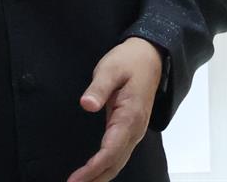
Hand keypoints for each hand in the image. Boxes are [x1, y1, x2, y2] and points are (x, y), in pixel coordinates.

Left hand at [68, 38, 162, 181]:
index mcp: (129, 117)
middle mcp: (134, 129)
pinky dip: (107, 166)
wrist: (149, 57)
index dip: (93, 168)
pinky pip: (119, 154)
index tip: (76, 179)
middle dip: (95, 178)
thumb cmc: (128, 61)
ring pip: (118, 162)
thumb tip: (86, 105)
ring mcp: (134, 131)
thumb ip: (99, 88)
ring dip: (101, 176)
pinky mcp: (130, 129)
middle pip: (115, 163)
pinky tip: (95, 171)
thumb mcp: (110, 68)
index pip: (110, 151)